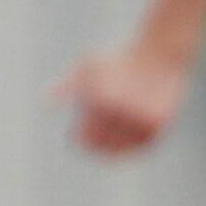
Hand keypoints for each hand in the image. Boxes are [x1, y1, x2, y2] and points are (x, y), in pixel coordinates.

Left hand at [54, 41, 189, 154]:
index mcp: (99, 98)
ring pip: (123, 149)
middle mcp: (120, 110)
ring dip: (114, 147)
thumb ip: (67, 86)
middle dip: (94, 146)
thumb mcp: (89, 67)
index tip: (76, 137)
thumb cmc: (118, 62)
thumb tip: (46, 101)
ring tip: (108, 140)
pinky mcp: (159, 123)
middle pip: (101, 146)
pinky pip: (142, 146)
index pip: (84, 138)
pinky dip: (133, 146)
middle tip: (91, 143)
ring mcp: (141, 118)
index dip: (78, 141)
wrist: (159, 55)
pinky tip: (125, 140)